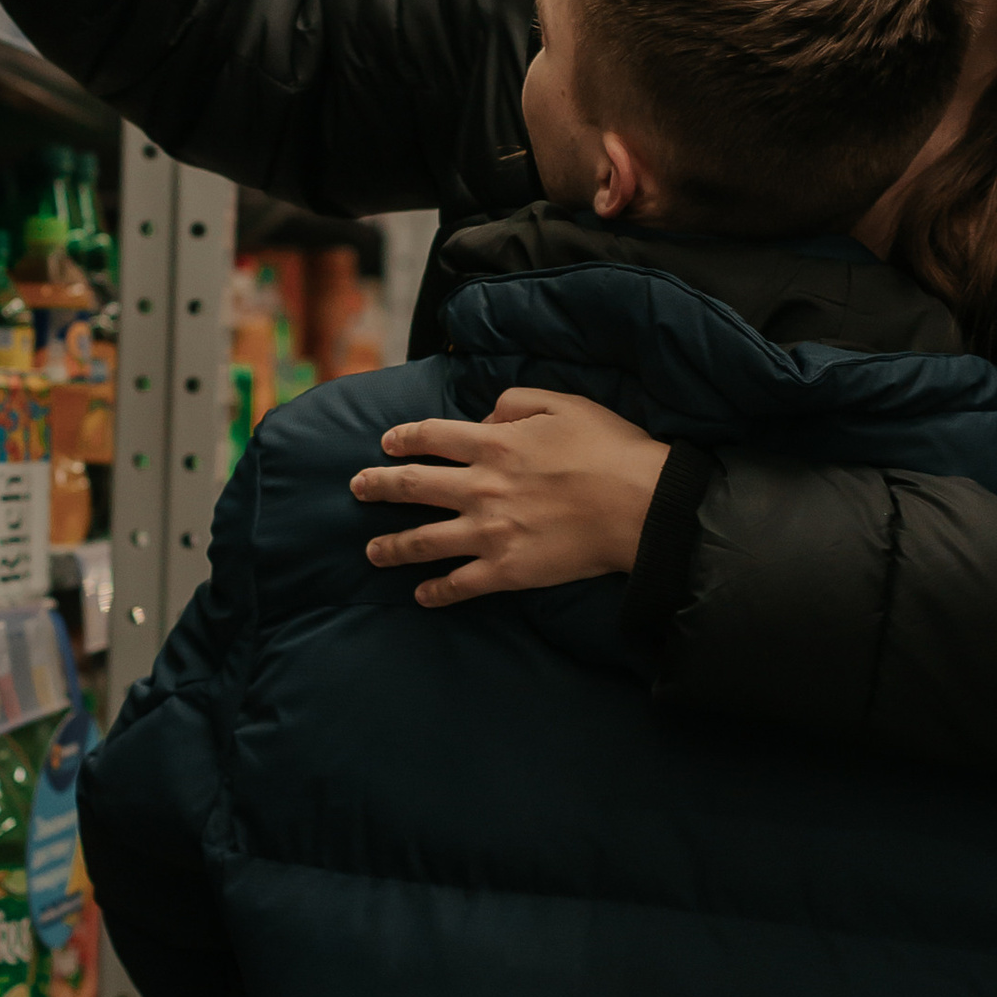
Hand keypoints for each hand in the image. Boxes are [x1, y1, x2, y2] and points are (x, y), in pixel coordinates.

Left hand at [351, 384, 668, 605]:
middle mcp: (480, 488)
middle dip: (377, 486)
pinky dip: (435, 592)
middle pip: (412, 486)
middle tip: (357, 488)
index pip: (430, 438)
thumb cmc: (609, 450)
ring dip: (391, 545)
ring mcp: (489, 533)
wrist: (639, 507)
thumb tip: (486, 415)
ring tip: (371, 550)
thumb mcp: (563, 403)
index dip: (403, 439)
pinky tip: (420, 595)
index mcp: (493, 444)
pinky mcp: (506, 571)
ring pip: (423, 540)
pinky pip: (459, 584)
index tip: (386, 444)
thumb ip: (515, 401)